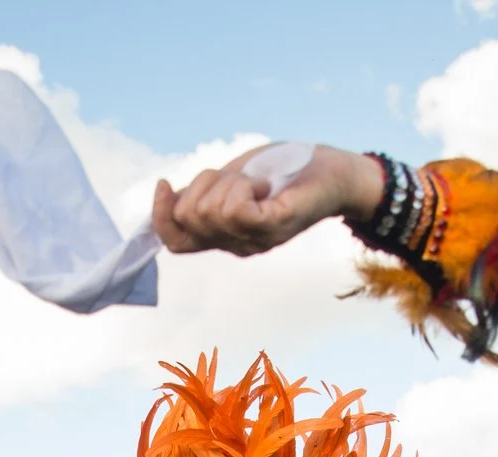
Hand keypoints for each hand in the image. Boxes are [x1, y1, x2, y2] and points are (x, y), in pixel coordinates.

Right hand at [153, 144, 383, 256]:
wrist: (337, 173)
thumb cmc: (287, 170)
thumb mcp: (234, 178)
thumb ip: (205, 191)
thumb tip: (167, 196)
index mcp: (225, 237)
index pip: (175, 241)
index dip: (160, 214)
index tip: (165, 182)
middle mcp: (238, 245)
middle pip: (188, 217)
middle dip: (203, 184)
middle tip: (241, 178)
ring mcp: (256, 239)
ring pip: (208, 212)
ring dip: (227, 181)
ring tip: (257, 180)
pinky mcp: (274, 226)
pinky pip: (234, 211)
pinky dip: (242, 187)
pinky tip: (263, 184)